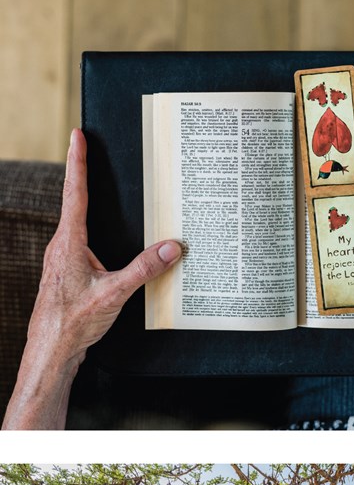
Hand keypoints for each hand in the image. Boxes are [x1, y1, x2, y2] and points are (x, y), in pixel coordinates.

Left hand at [2, 129, 181, 429]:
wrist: (51, 350)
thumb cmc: (74, 322)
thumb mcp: (114, 293)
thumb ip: (144, 268)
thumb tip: (170, 248)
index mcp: (70, 242)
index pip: (75, 192)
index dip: (78, 161)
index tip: (78, 134)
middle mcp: (62, 246)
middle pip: (74, 203)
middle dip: (83, 175)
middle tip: (88, 148)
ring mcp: (62, 260)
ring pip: (77, 225)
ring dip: (87, 206)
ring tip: (97, 187)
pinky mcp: (67, 274)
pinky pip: (81, 245)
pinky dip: (91, 234)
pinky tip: (103, 245)